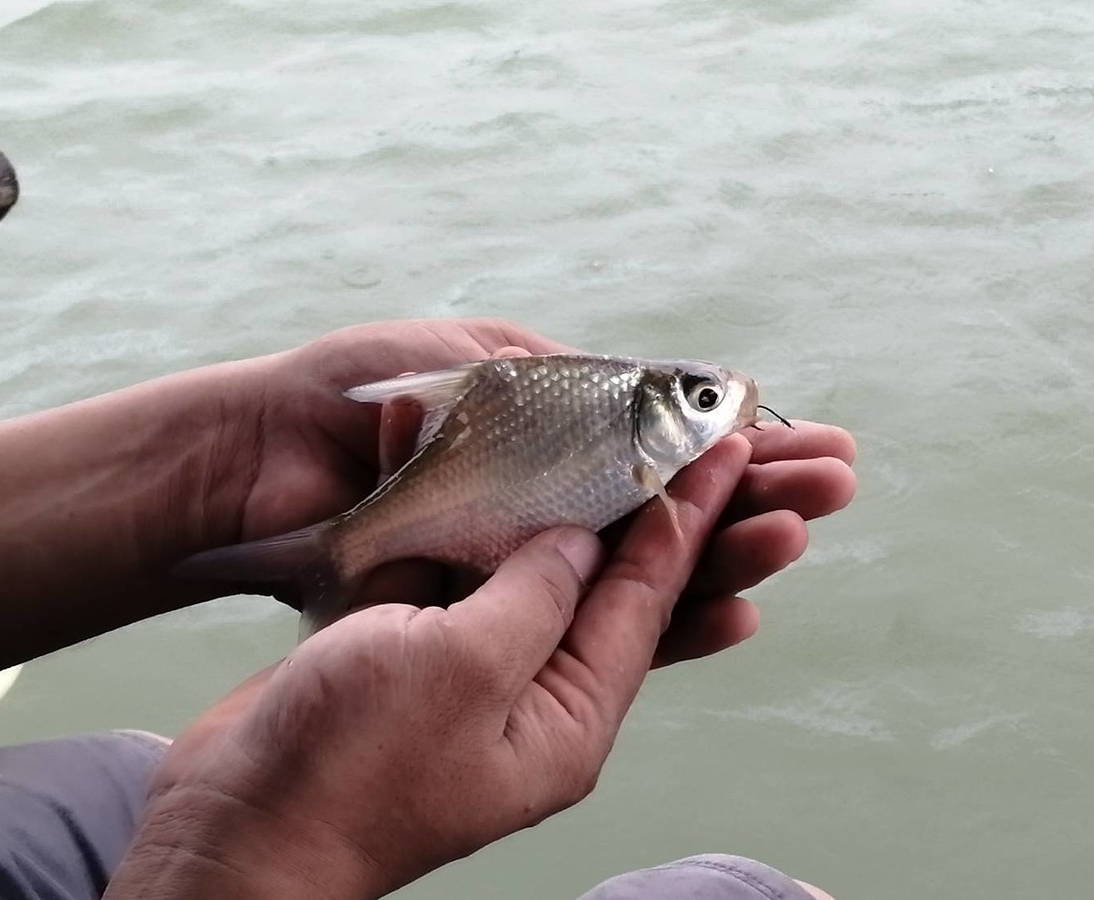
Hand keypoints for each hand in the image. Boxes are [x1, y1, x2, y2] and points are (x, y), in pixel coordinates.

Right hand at [106, 437, 755, 898]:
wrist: (231, 825)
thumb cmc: (352, 766)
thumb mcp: (466, 670)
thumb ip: (535, 595)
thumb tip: (581, 539)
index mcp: (568, 712)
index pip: (649, 596)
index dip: (689, 515)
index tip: (728, 447)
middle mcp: (525, 685)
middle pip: (590, 573)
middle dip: (619, 491)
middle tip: (663, 420)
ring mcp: (458, 662)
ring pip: (503, 555)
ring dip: (514, 482)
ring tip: (548, 407)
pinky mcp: (397, 641)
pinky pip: (432, 559)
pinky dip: (432, 502)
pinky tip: (434, 440)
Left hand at [204, 319, 854, 667]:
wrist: (254, 461)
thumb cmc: (350, 396)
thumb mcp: (472, 360)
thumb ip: (557, 378)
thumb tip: (647, 394)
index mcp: (544, 442)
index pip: (659, 454)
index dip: (728, 449)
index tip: (803, 437)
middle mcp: (540, 513)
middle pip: (663, 512)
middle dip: (750, 494)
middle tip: (839, 479)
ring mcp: (513, 572)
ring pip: (638, 569)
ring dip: (725, 548)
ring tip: (802, 528)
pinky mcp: (481, 622)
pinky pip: (584, 625)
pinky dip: (660, 616)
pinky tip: (732, 608)